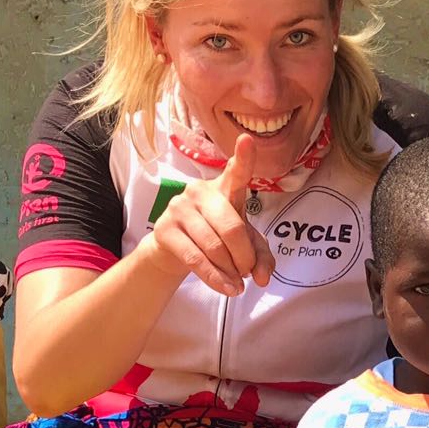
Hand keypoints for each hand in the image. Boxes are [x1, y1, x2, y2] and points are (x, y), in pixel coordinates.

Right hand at [148, 133, 275, 296]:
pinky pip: (196, 259)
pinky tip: (227, 288)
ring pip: (214, 247)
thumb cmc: (215, 238)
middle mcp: (201, 191)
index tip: (248, 140)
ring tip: (237, 284)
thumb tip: (263, 277)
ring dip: (230, 272)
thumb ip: (260, 257)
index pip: (237, 171)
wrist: (173, 250)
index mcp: (225, 187)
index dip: (244, 157)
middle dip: (244, 258)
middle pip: (232, 228)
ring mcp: (180, 208)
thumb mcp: (244, 244)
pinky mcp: (165, 229)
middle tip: (248, 272)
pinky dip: (215, 279)